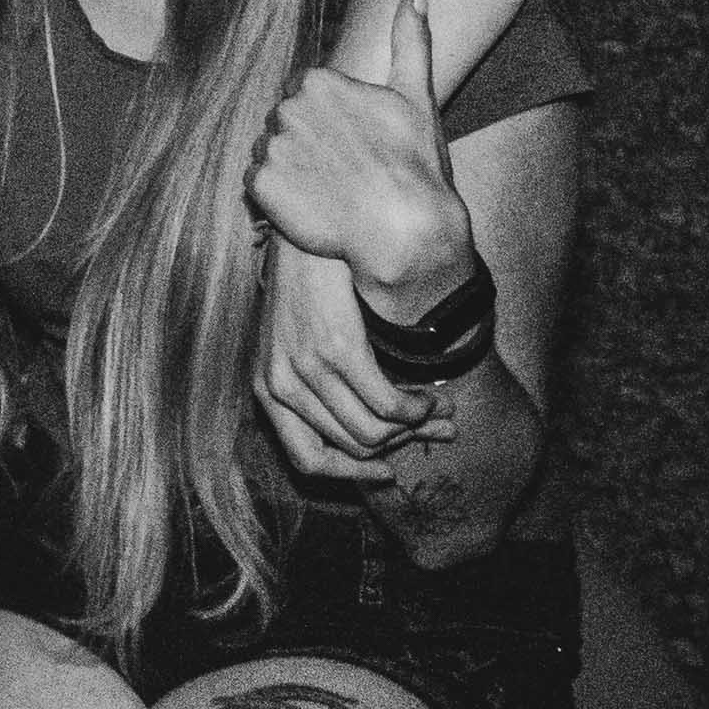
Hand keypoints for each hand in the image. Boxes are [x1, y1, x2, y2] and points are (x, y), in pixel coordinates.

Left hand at [250, 0, 475, 311]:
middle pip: (283, 120)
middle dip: (305, 140)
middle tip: (342, 168)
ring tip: (328, 187)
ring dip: (288, 166)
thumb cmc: (414, 165)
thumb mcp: (416, 96)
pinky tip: (310, 203)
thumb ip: (410, 38)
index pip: (303, 92)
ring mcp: (271, 147)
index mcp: (319, 81)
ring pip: (267, 150)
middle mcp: (287, 108)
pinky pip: (255, 183)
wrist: (404, 231)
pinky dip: (275, 194)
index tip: (351, 141)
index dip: (326, 119)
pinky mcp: (258, 185)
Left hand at [254, 250, 424, 484]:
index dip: (351, 474)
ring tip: (441, 411)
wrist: (306, 234)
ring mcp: (305, 370)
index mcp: (267, 391)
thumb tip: (374, 425)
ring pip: (373, 433)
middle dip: (402, 447)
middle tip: (439, 430)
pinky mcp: (336, 350)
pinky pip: (386, 404)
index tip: (387, 468)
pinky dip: (415, 408)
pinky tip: (431, 396)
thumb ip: (322, 383)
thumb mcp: (299, 340)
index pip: (307, 461)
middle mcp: (280, 387)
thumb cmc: (309, 285)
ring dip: (416, 428)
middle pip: (351, 448)